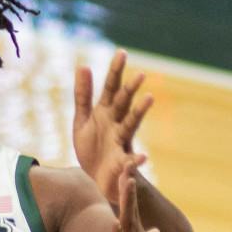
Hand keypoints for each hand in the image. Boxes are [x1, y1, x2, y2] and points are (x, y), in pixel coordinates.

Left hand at [73, 50, 153, 200]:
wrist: (96, 180)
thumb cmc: (92, 148)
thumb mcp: (83, 119)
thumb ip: (83, 95)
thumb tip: (83, 65)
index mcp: (105, 112)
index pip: (111, 87)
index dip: (115, 71)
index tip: (122, 52)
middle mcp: (116, 124)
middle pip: (123, 103)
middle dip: (130, 89)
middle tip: (139, 74)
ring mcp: (120, 143)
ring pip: (131, 125)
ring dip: (139, 112)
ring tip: (148, 99)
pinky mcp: (122, 163)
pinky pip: (130, 161)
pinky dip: (137, 160)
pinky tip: (143, 157)